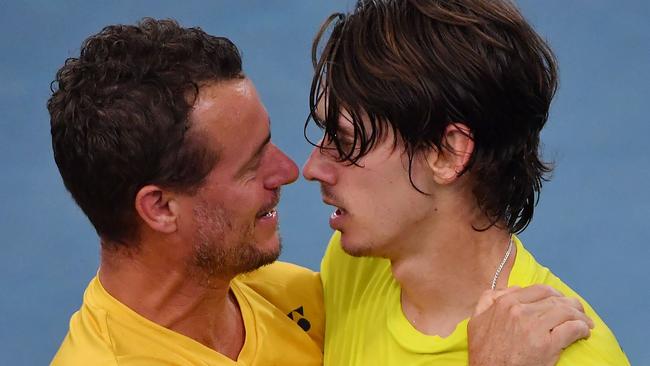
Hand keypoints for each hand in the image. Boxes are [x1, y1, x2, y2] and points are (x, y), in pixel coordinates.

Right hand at [467, 285, 593, 365]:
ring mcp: (534, 327)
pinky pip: (572, 329)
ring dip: (580, 316)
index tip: (560, 301)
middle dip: (570, 304)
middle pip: (556, 299)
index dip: (554, 294)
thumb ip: (488, 301)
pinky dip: (582, 329)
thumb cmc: (483, 353)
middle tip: (578, 311)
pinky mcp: (547, 345)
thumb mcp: (476, 321)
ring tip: (586, 323)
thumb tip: (507, 291)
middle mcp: (520, 311)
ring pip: (566, 311)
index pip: (539, 290)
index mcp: (505, 303)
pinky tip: (584, 332)